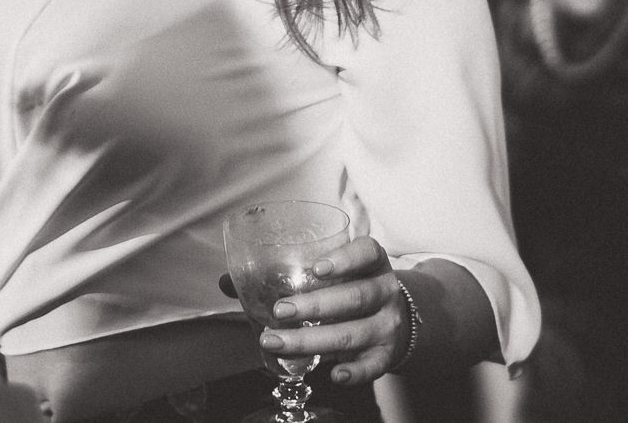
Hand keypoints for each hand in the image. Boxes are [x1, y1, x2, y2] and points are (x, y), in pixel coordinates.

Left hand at [222, 236, 413, 387]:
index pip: (366, 252)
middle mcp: (384, 291)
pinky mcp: (388, 353)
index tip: (316, 268)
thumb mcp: (332, 274)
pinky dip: (356, 372)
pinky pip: (374, 365)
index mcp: (371, 263)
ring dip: (313, 340)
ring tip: (278, 343)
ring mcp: (389, 323)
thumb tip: (226, 282)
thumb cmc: (349, 288)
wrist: (401, 319)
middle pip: (354, 297)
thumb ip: (283, 273)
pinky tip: (335, 375)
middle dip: (315, 306)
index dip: (345, 259)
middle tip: (279, 310)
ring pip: (354, 333)